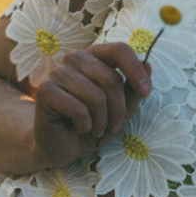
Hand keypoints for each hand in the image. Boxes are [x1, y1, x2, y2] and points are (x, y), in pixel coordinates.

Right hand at [32, 42, 151, 168]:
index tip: (146, 92)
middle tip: (113, 127)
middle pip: (111, 79)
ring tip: (95, 129)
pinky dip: (85, 126)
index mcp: (95, 57)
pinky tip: (80, 129)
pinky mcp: (46, 91)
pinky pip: (78, 109)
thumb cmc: (92, 125)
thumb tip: (148, 65)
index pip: (119, 50)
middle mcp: (75, 59)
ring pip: (96, 96)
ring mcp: (58, 72)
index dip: (135, 70)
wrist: (62, 146)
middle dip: (118, 110)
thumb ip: (133, 91)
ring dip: (101, 121)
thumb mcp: (120, 111)